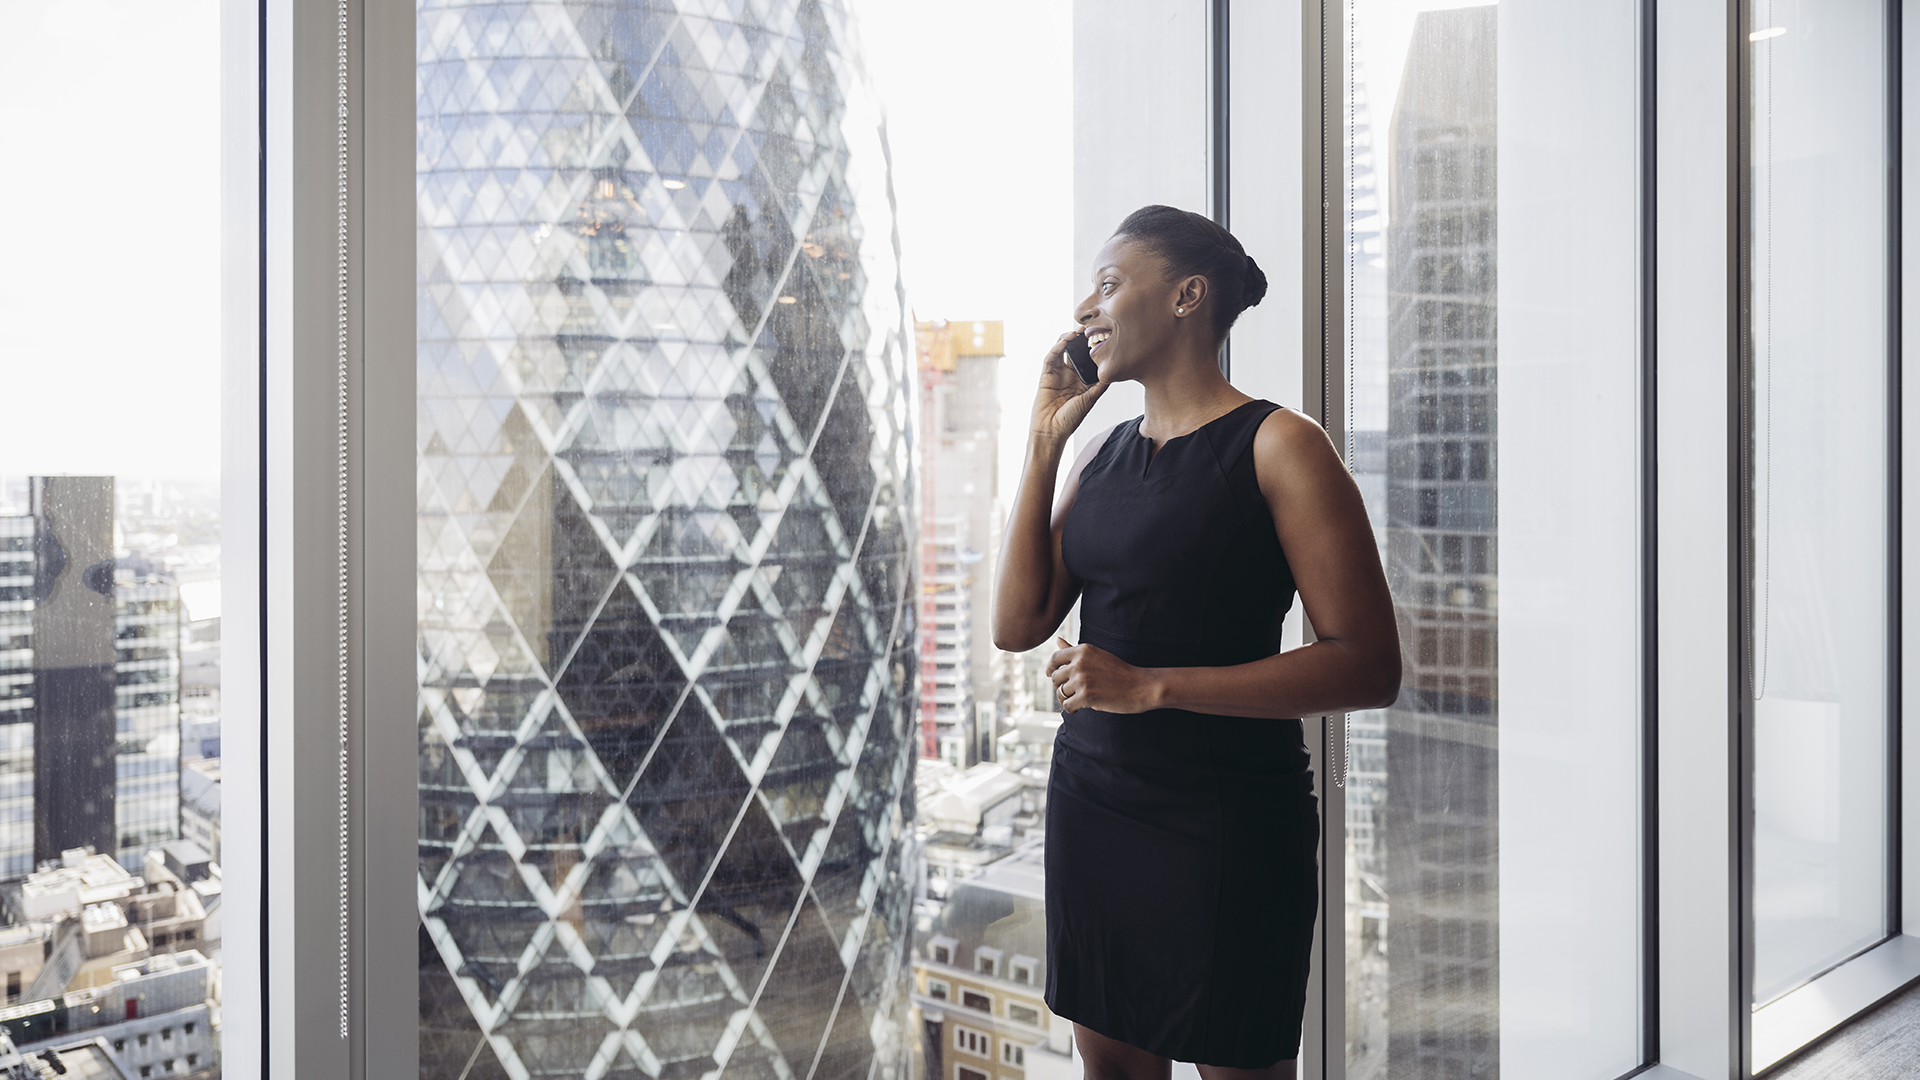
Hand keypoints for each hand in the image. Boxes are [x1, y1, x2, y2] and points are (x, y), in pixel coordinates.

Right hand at [1029, 330, 1108, 446]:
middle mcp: (1070, 375)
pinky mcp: (1046, 375)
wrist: (1051, 431)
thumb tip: (1115, 369)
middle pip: (1075, 351)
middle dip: (1081, 339)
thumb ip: (1101, 384)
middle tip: (1089, 327)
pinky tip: (1065, 341)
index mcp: (1081, 380)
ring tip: (1077, 331)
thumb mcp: (1091, 399)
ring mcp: (1057, 374)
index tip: (1102, 335)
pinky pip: (1051, 358)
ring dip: (1068, 339)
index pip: (1087, 358)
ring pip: (1062, 350)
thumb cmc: (1070, 419)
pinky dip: (1057, 347)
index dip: (1093, 347)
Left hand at [1046, 636, 1160, 713]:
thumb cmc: (1119, 672)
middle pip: (1056, 677)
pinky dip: (1071, 709)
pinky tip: (1079, 708)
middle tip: (1071, 692)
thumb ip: (1074, 649)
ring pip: (1060, 692)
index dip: (1051, 668)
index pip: (1055, 658)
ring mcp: (1082, 679)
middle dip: (1060, 686)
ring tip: (1077, 701)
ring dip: (1066, 699)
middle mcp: (1080, 663)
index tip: (1051, 675)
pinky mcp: (1086, 696)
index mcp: (1083, 650)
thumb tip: (1057, 639)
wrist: (1140, 686)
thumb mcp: (1097, 655)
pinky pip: (1067, 705)